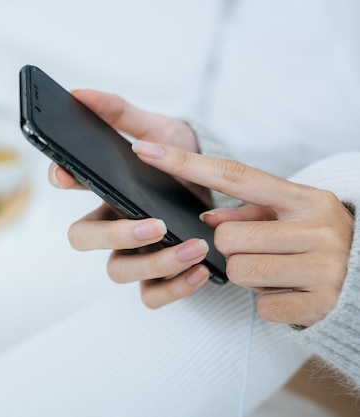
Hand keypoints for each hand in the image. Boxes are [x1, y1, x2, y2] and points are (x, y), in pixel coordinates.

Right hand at [49, 90, 213, 308]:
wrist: (224, 186)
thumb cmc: (181, 157)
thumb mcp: (157, 129)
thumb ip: (119, 112)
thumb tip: (79, 93)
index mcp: (106, 187)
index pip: (67, 184)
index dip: (61, 180)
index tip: (67, 175)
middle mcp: (112, 223)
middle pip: (83, 239)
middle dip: (114, 235)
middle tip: (154, 225)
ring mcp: (133, 253)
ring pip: (118, 272)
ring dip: (155, 263)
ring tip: (195, 247)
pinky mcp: (158, 276)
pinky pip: (151, 296)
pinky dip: (174, 288)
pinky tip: (201, 269)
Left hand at [133, 140, 353, 326]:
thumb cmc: (312, 240)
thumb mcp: (285, 216)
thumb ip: (244, 211)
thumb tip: (207, 216)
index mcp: (303, 197)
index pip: (233, 175)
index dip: (184, 163)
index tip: (145, 149)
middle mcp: (318, 225)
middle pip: (226, 236)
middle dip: (231, 248)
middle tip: (261, 251)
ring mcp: (323, 264)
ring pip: (238, 271)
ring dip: (247, 277)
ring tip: (275, 272)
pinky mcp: (320, 301)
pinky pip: (262, 306)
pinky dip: (268, 302)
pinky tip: (289, 293)